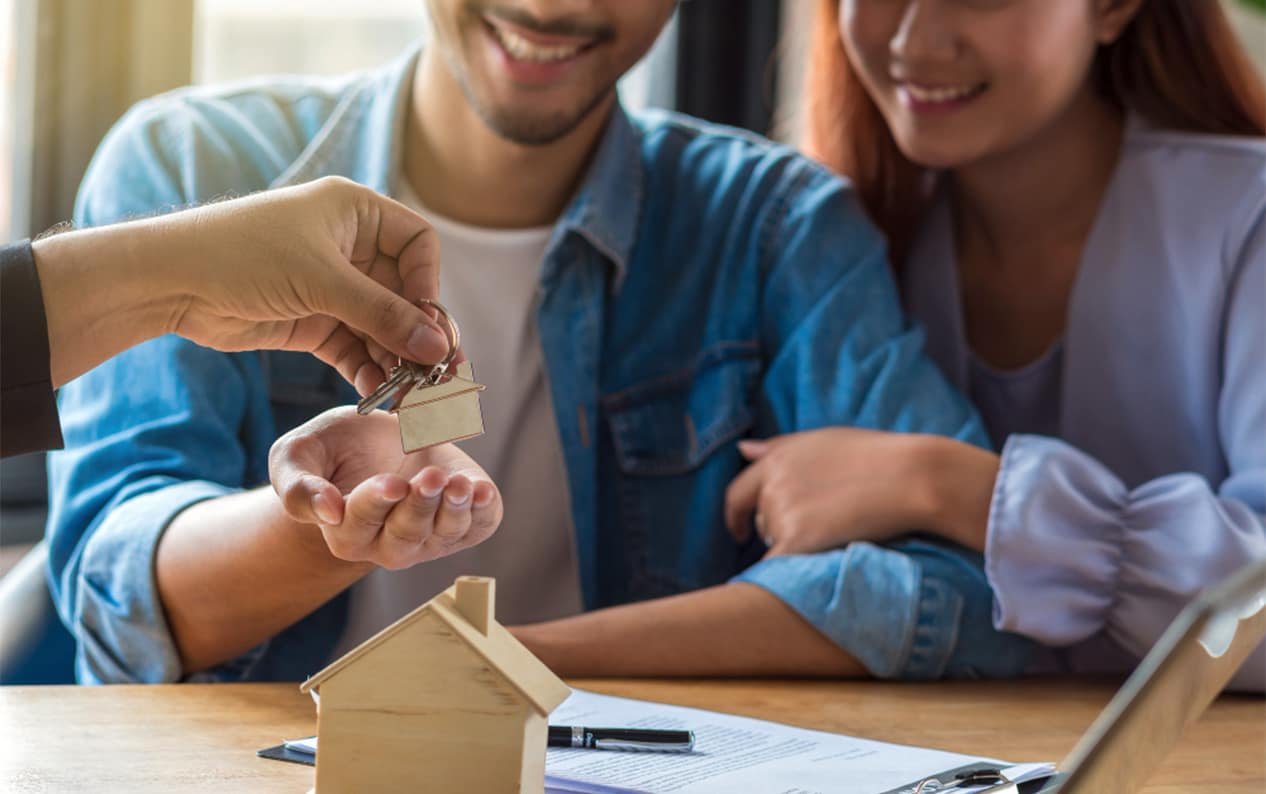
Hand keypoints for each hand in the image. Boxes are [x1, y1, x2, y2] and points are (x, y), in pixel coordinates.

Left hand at [35, 176, 453, 390]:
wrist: (170, 281)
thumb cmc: (242, 254)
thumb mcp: (322, 280)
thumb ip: (382, 314)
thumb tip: (436, 345)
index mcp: (354, 213)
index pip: (417, 244)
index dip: (427, 281)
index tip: (426, 319)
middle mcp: (349, 248)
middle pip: (404, 292)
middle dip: (418, 333)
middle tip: (438, 372)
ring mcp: (331, 288)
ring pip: (382, 326)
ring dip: (396, 359)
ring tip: (410, 394)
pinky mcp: (313, 323)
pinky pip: (355, 348)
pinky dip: (368, 370)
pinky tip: (379, 395)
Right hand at [268, 406, 501, 569]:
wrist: (378, 437)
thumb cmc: (333, 449)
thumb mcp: (297, 455)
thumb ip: (298, 486)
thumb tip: (327, 512)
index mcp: (346, 532)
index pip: (359, 524)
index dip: (377, 503)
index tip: (392, 482)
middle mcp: (388, 544)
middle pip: (405, 536)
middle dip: (419, 506)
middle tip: (430, 477)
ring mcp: (429, 538)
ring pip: (443, 535)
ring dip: (454, 510)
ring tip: (460, 484)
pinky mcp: (464, 523)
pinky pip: (477, 526)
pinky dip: (483, 510)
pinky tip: (482, 490)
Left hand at [723, 429, 998, 555]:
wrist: (910, 476)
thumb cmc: (876, 455)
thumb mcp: (823, 439)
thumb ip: (780, 447)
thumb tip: (742, 450)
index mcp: (776, 459)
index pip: (738, 493)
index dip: (735, 515)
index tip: (739, 531)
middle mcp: (772, 485)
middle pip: (762, 522)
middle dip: (782, 528)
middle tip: (823, 528)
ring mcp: (782, 513)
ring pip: (776, 543)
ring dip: (796, 544)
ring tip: (837, 533)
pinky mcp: (796, 540)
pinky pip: (775, 569)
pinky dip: (784, 576)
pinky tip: (806, 573)